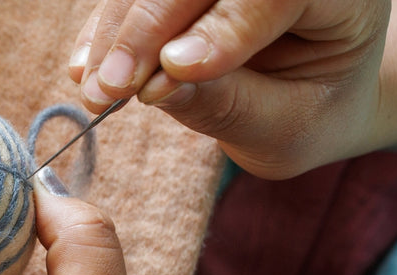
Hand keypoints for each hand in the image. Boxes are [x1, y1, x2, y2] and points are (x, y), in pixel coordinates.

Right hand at [69, 0, 390, 178]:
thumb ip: (228, 104)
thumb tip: (160, 81)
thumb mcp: (284, 126)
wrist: (307, 90)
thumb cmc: (308, 110)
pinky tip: (87, 68)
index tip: (175, 71)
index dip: (223, 27)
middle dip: (146, 29)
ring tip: (95, 90)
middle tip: (110, 88)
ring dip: (116, 31)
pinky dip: (105, 28)